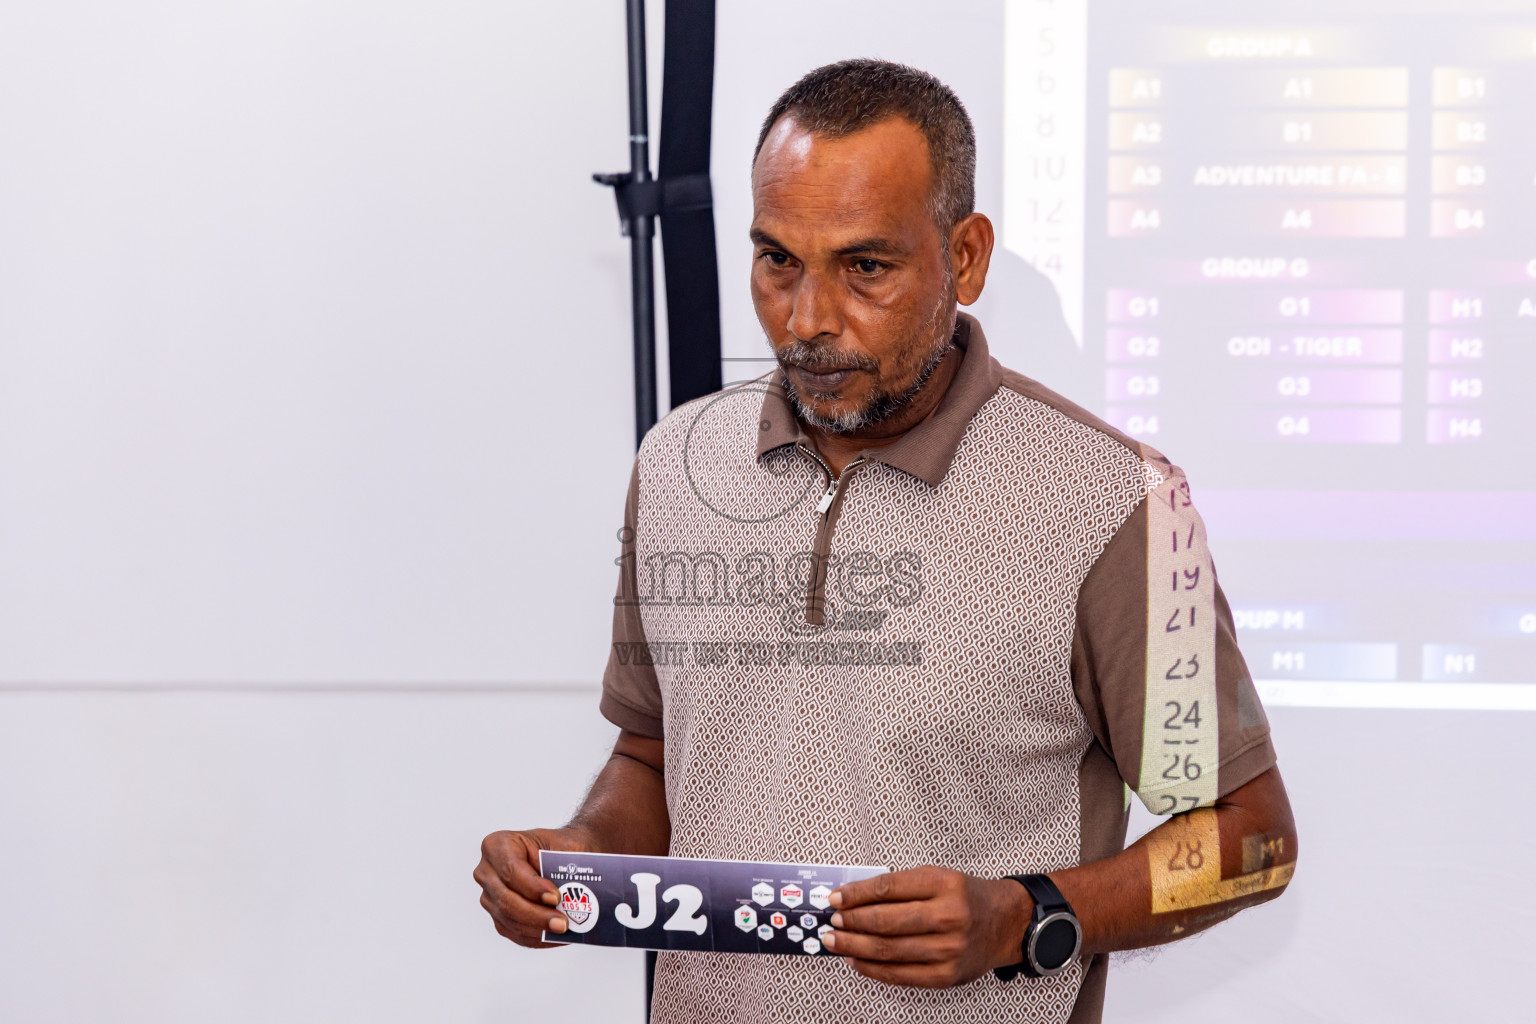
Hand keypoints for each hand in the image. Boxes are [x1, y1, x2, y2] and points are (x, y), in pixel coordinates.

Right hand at [474, 827, 592, 947]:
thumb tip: (572, 893)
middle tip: (562, 923)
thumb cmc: (561, 847)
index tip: (555, 897)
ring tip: (562, 930)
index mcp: (498, 845)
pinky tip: (556, 937)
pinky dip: (536, 937)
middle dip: (535, 915)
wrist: (561, 855)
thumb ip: (565, 865)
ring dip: (537, 929)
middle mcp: (487, 871)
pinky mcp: (498, 916)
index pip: (511, 870)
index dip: (532, 887)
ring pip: (509, 919)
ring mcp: (490, 896)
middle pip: (506, 899)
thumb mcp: (566, 845)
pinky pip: (514, 932)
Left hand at [823, 866, 1030, 987]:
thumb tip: (854, 899)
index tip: (835, 898)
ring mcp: (948, 949)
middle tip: (832, 921)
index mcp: (944, 884)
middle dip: (851, 922)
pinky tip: (857, 961)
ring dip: (855, 947)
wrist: (1005, 924)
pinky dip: (873, 969)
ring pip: (889, 950)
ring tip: (836, 941)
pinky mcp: (946, 975)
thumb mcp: (938, 877)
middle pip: (886, 922)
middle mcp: (948, 916)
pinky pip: (901, 975)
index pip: (888, 888)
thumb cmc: (966, 898)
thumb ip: (900, 887)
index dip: (856, 894)